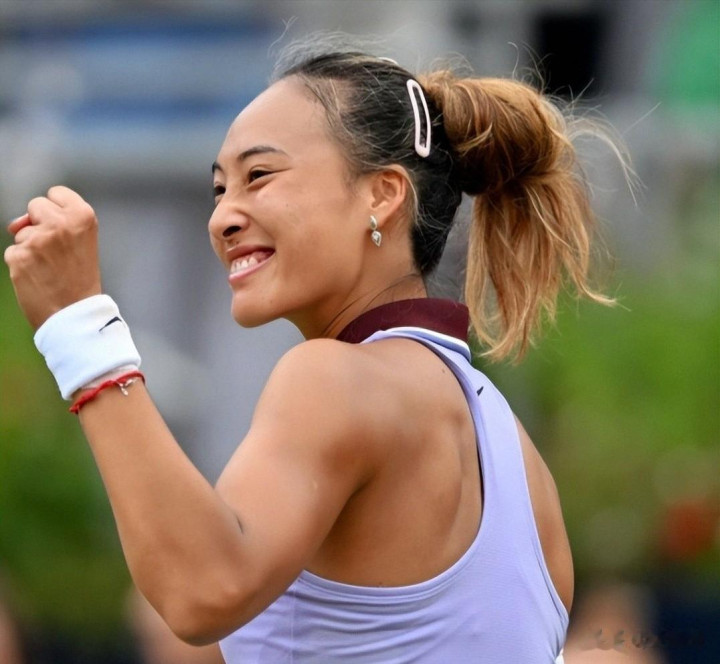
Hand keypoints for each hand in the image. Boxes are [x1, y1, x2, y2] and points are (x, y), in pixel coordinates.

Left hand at [4, 186, 101, 329]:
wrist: (76, 314)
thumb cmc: (80, 280)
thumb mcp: (84, 242)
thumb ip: (58, 222)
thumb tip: (17, 224)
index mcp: (83, 216)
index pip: (57, 193)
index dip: (57, 211)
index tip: (64, 229)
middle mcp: (60, 223)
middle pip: (36, 205)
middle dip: (40, 223)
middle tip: (57, 250)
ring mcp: (38, 239)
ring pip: (21, 230)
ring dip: (30, 246)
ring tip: (49, 268)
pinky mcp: (19, 256)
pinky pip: (13, 251)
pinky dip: (21, 263)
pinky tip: (37, 276)